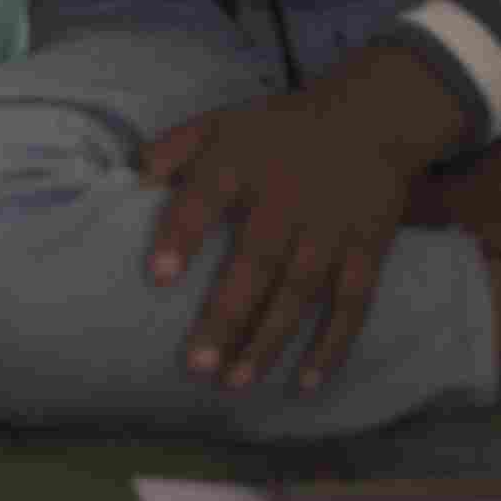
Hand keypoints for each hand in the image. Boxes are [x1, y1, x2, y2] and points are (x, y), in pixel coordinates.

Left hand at [133, 54, 457, 396]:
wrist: (370, 118)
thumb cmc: (277, 130)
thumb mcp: (219, 122)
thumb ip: (171, 148)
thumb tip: (129, 178)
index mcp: (241, 164)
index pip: (205, 197)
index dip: (182, 235)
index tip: (157, 276)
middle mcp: (287, 200)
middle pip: (256, 261)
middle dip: (227, 315)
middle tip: (197, 364)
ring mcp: (331, 229)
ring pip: (300, 292)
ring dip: (270, 339)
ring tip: (236, 382)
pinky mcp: (368, 251)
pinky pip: (352, 305)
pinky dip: (332, 345)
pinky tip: (305, 382)